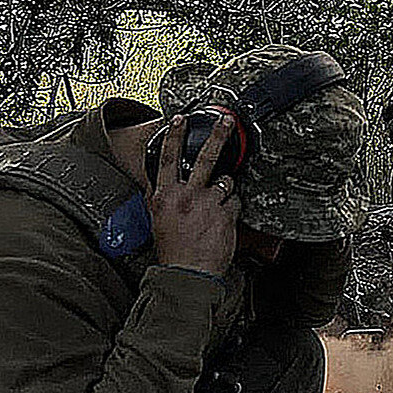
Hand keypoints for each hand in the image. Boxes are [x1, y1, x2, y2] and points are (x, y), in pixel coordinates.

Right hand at [149, 115, 239, 276]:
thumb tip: (159, 181)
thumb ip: (159, 197)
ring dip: (225, 189)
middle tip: (226, 121)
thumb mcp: (157, 219)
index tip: (180, 119)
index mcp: (164, 197)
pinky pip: (235, 201)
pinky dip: (231, 208)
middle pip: (205, 158)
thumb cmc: (172, 249)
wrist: (187, 273)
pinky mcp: (226, 215)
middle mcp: (186, 197)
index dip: (174, 136)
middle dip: (217, 135)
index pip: (168, 159)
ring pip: (225, 181)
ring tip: (216, 205)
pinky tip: (223, 221)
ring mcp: (208, 205)